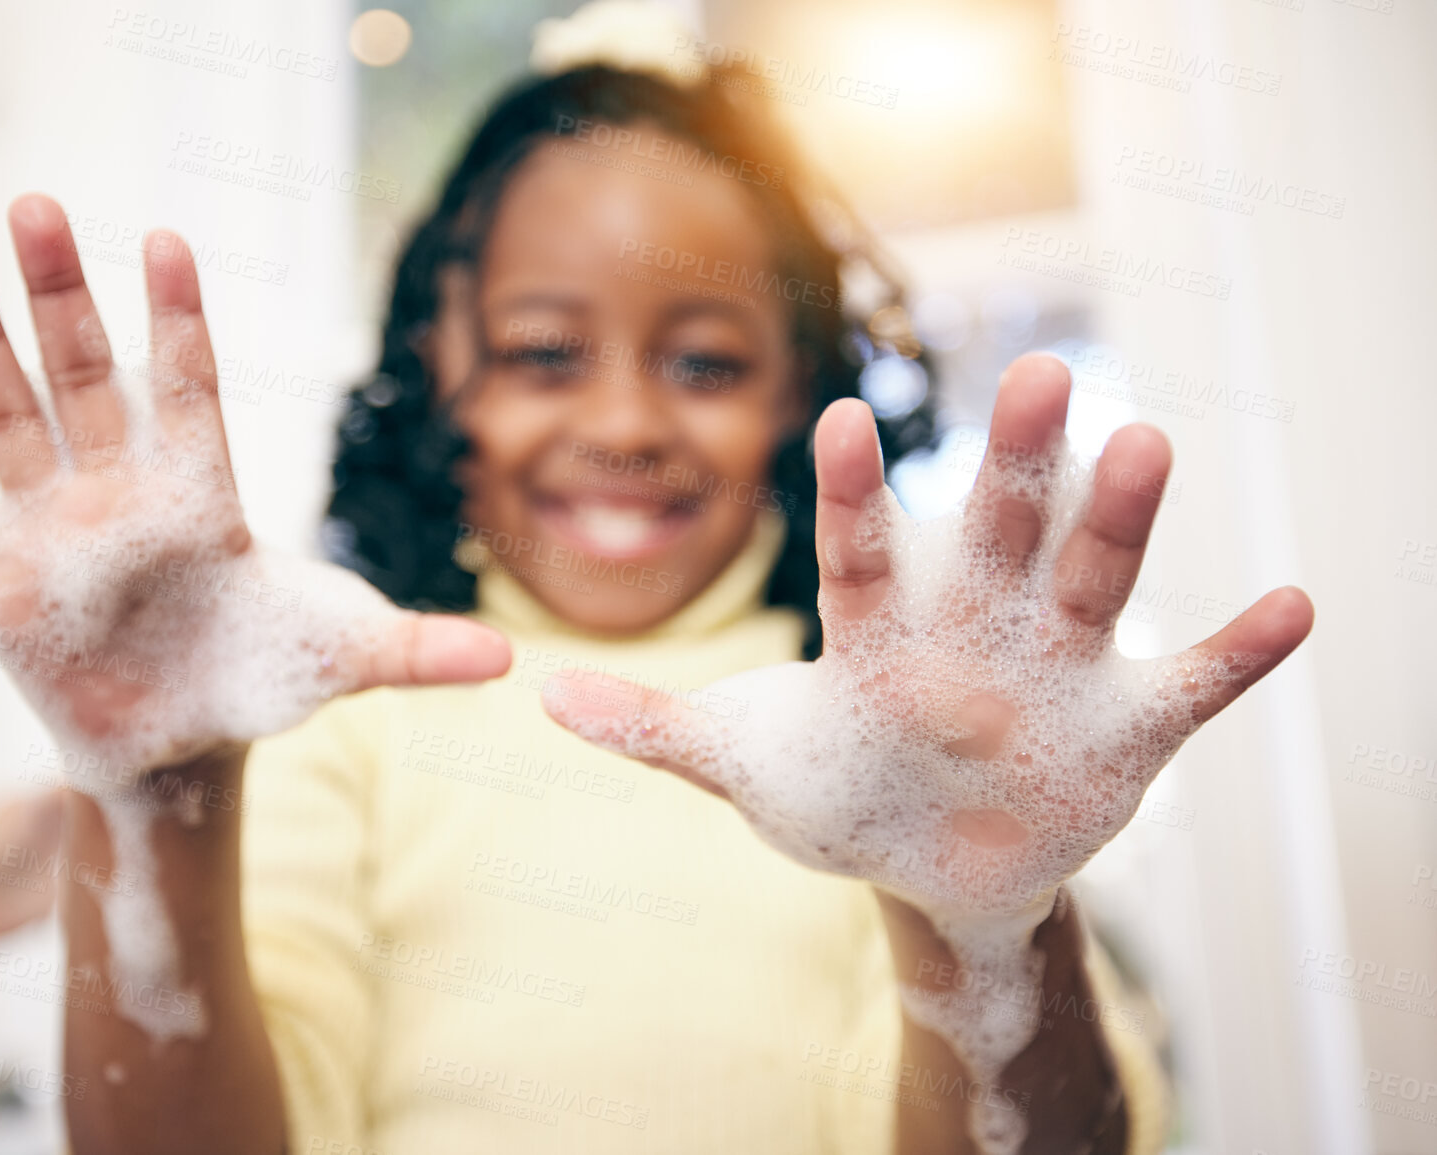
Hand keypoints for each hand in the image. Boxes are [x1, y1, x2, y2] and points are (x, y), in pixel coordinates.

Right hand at [0, 194, 509, 769]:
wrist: (183, 750)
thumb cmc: (258, 681)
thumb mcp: (342, 659)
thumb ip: (418, 650)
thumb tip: (514, 666)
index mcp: (201, 494)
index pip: (187, 386)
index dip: (175, 317)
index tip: (163, 240)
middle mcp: (120, 492)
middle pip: (85, 376)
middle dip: (59, 295)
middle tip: (32, 205)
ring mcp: (52, 528)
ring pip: (7, 416)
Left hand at [545, 354, 1312, 915]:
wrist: (933, 868)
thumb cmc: (837, 795)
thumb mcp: (745, 766)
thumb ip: (653, 727)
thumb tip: (535, 692)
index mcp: (878, 637)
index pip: (861, 556)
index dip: (856, 497)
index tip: (848, 419)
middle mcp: (973, 631)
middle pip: (995, 535)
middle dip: (1015, 463)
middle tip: (1037, 373)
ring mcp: (1055, 673)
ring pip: (1091, 581)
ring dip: (1122, 518)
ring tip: (1149, 444)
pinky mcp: (1126, 727)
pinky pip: (1192, 684)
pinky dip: (1238, 651)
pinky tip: (1292, 607)